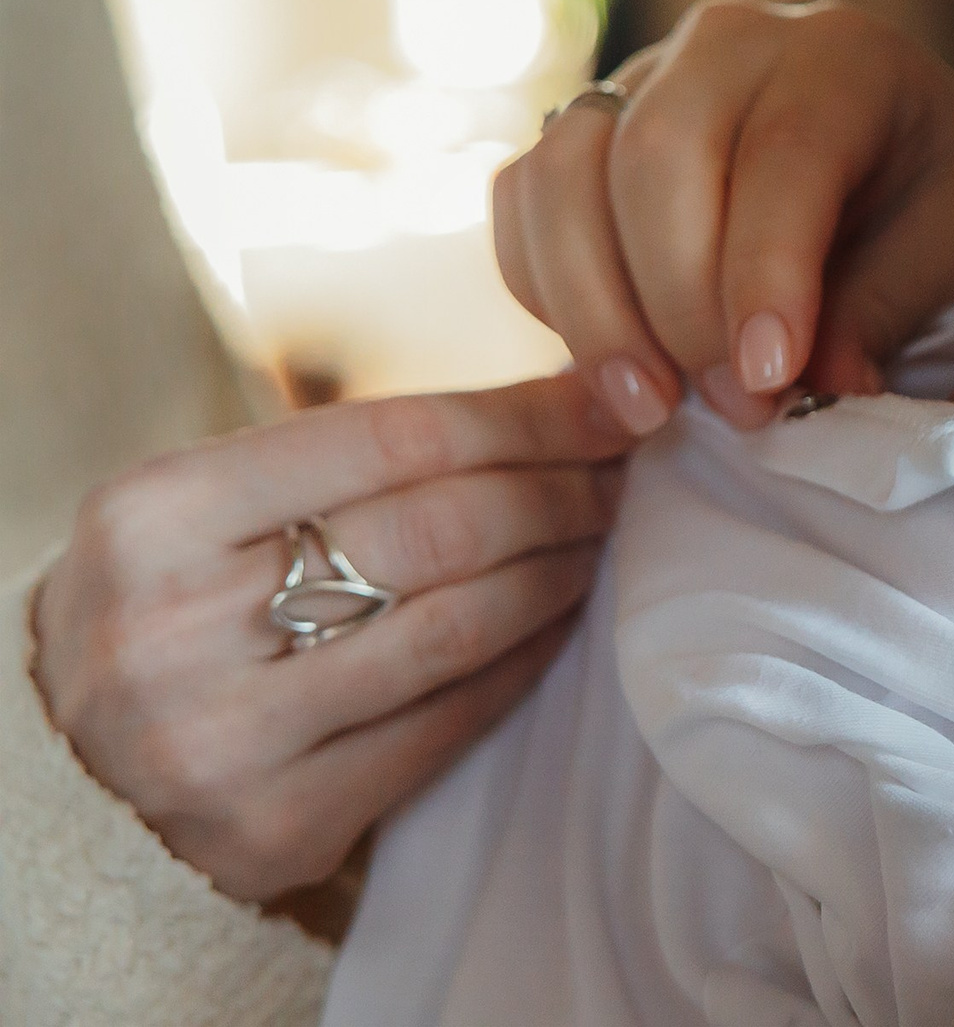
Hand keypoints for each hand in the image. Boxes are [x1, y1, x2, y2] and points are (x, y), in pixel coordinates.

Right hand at [30, 374, 630, 902]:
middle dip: (559, 489)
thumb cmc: (174, 606)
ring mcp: (224, 738)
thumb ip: (351, 456)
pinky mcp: (277, 825)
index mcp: (154, 514)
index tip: (606, 401)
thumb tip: (555, 397)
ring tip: (597, 535)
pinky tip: (556, 620)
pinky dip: (524, 659)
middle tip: (620, 469)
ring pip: (458, 627)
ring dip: (559, 571)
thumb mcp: (208, 507)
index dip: (524, 415)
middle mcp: (175, 627)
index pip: (394, 438)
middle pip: (440, 528)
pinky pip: (448, 722)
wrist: (65, 779)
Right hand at [494, 0, 953, 433]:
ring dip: (596, 309)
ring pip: (566, 174)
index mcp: (841, 57)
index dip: (765, 274)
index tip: (768, 378)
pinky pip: (522, 199)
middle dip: (680, 305)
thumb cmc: (912, 201)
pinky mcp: (572, 123)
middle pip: (656, 159)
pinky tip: (610, 360)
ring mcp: (636, 73)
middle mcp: (728, 41)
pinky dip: (547, 291)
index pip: (785, 153)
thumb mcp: (941, 247)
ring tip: (651, 408)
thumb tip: (820, 385)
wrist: (872, 151)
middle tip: (733, 409)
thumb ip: (880, 309)